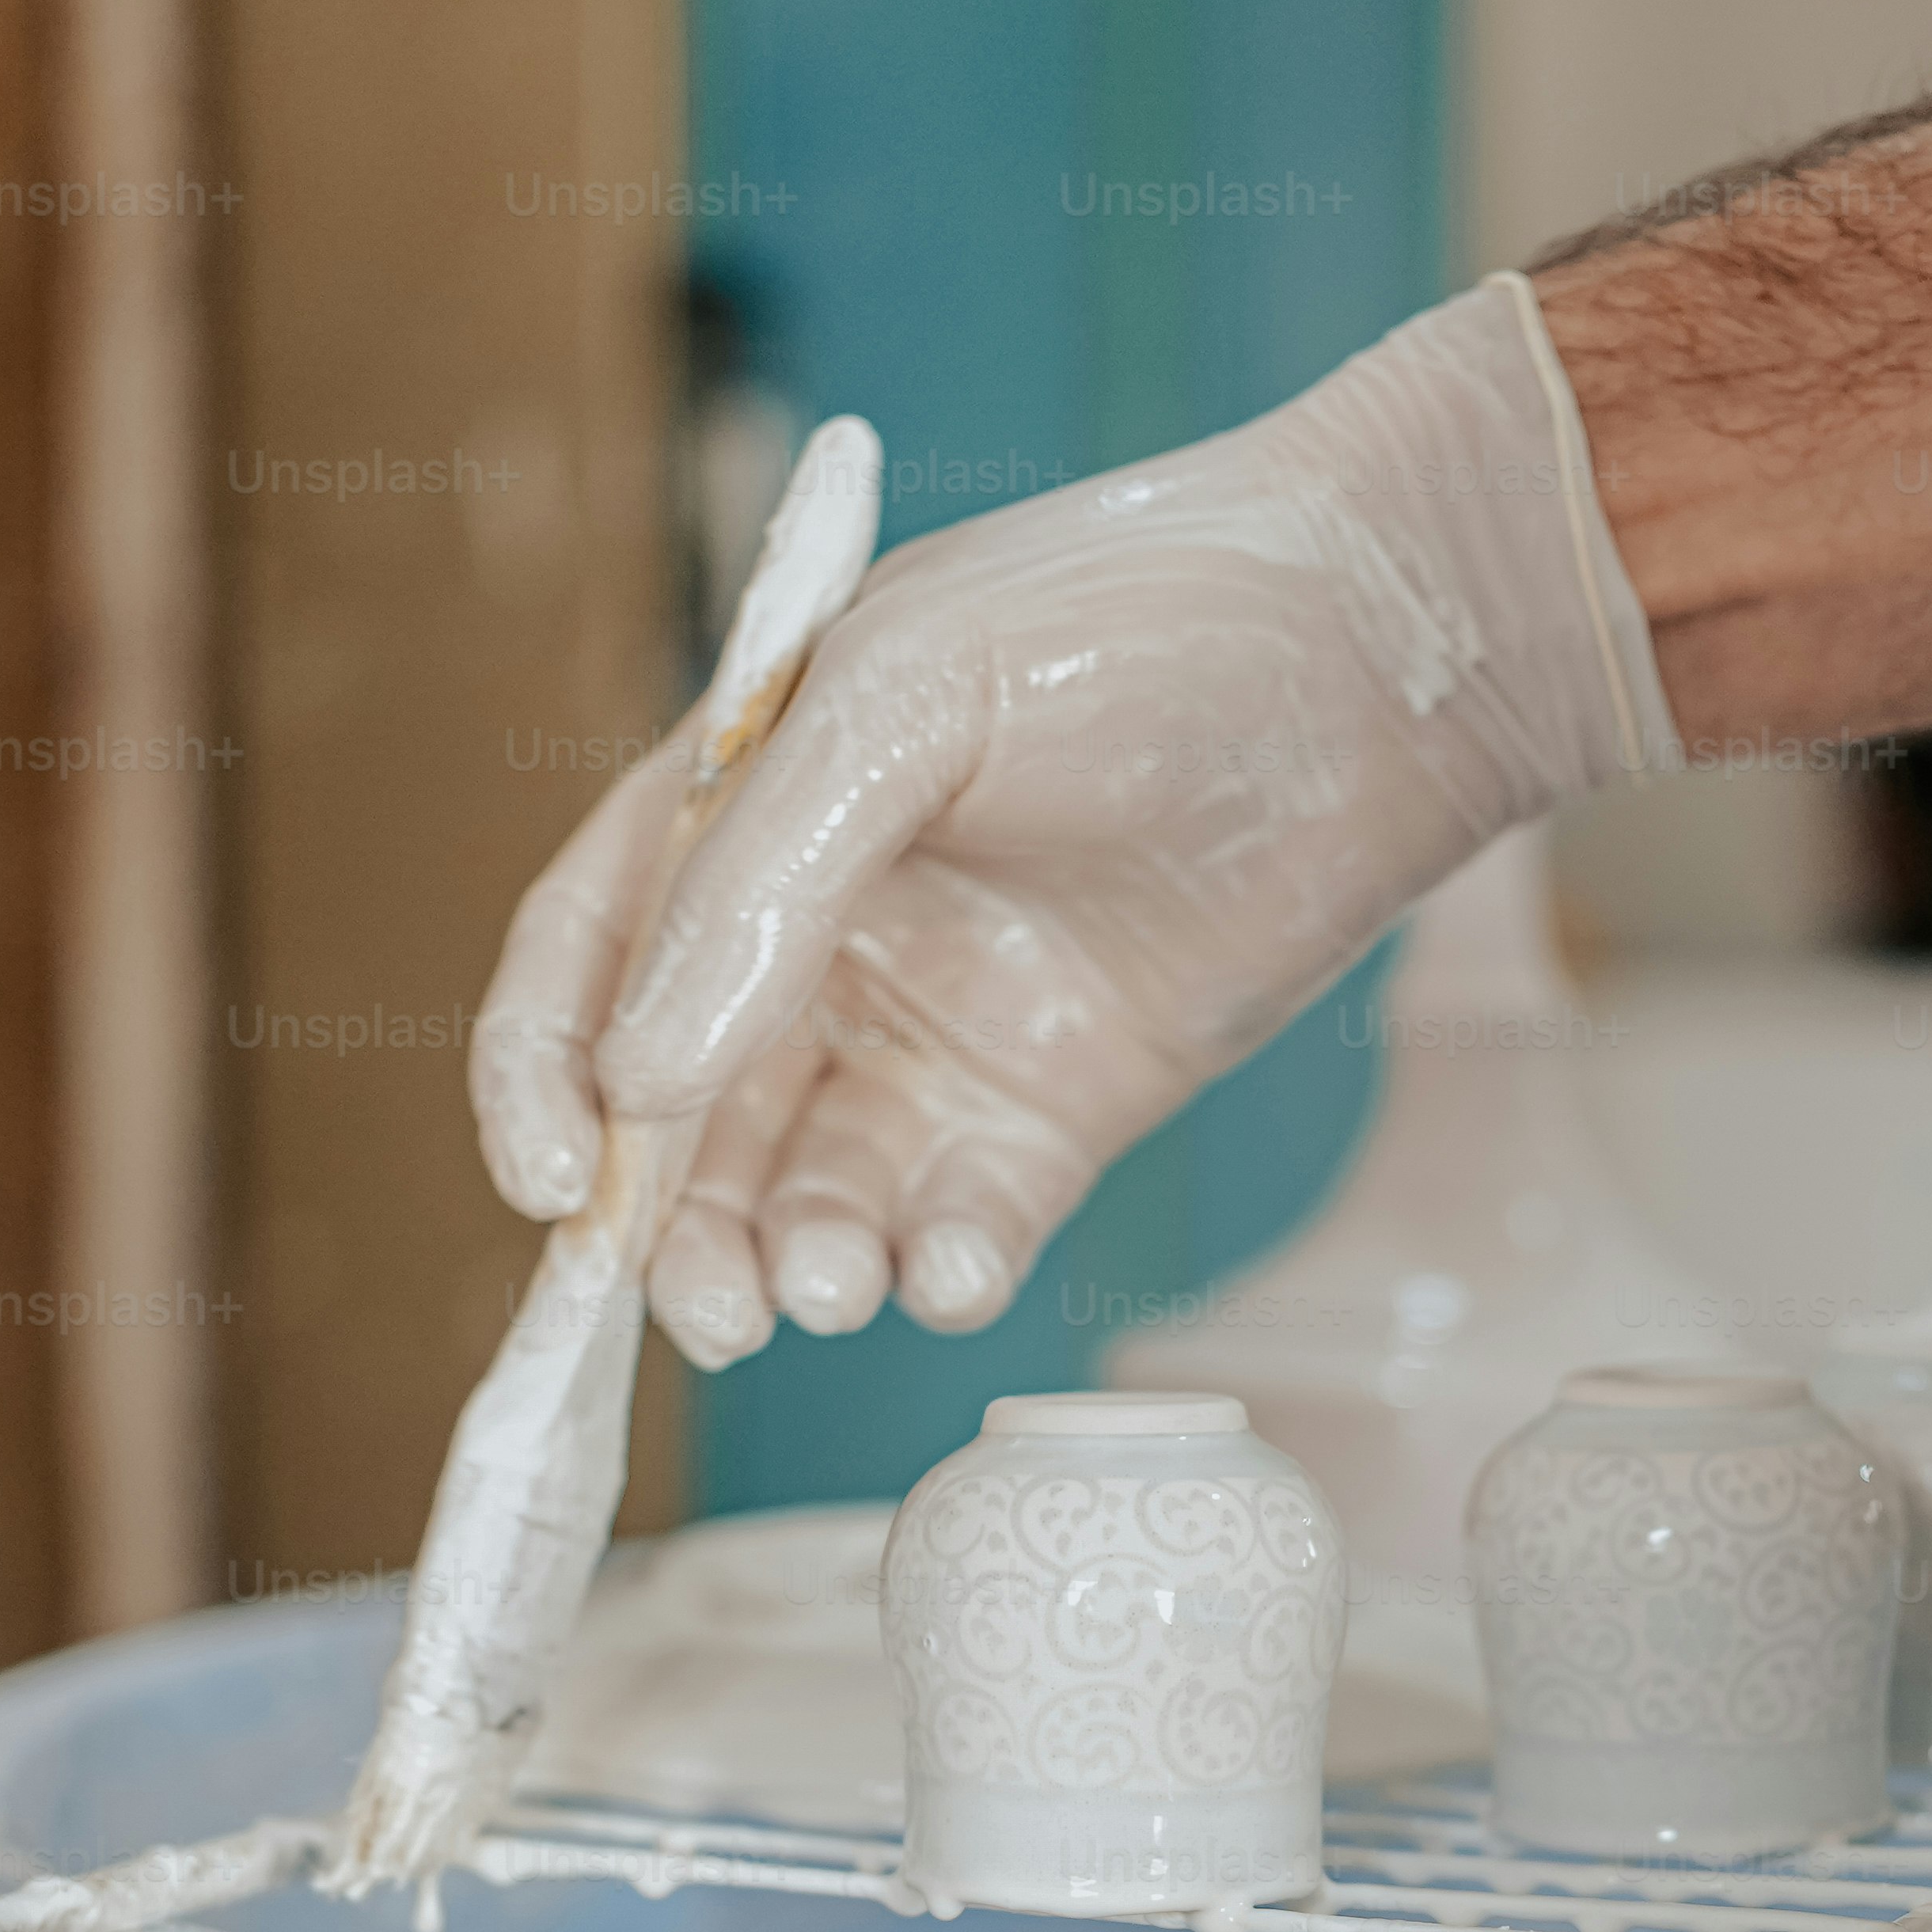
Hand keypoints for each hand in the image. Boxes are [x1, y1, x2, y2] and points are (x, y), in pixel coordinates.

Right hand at [465, 274, 1672, 1367]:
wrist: (1389, 654)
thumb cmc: (1140, 620)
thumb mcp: (911, 705)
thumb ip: (760, 887)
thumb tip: (639, 1086)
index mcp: (748, 806)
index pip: (587, 959)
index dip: (543, 1078)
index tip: (560, 1188)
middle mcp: (822, 930)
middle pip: (688, 1117)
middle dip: (676, 1228)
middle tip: (716, 1311)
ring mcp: (941, 1026)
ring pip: (813, 1189)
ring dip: (798, 1257)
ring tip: (829, 1292)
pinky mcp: (1059, 1104)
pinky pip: (960, 1218)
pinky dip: (940, 1266)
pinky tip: (957, 1269)